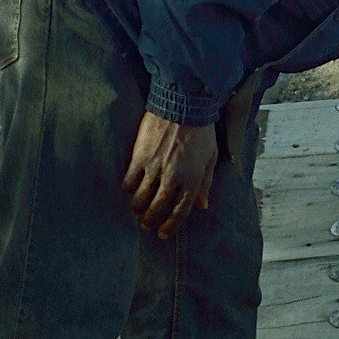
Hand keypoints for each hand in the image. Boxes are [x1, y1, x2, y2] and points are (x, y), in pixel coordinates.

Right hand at [123, 111, 224, 241]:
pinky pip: (130, 180)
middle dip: (151, 220)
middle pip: (158, 208)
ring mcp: (154, 168)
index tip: (163, 234)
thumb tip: (203, 205)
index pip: (180, 211)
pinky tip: (129, 189)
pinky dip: (128, 188)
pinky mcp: (140, 157)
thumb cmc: (201, 130)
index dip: (171, 226)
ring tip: (136, 210)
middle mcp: (173, 178)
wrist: (183, 104)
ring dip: (137, 207)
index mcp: (193, 180)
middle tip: (146, 225)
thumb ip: (206, 183)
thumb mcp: (211, 157)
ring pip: (141, 197)